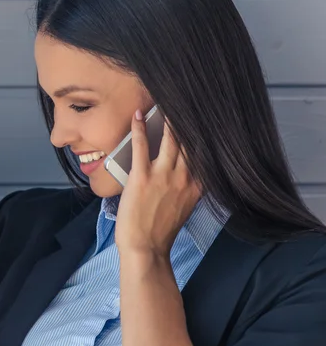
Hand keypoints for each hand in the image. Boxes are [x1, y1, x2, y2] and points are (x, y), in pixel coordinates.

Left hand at [115, 109, 200, 258]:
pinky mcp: (142, 177)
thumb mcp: (185, 206)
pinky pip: (141, 146)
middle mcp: (185, 176)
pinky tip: (138, 113)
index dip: (205, 131)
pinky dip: (139, 128)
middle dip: (189, 118)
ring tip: (165, 100)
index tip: (206, 113)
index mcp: (197, 185)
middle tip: (187, 97)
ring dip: (168, 118)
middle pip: (190, 141)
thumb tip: (186, 169)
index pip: (205, 151)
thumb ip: (189, 186)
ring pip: (170, 139)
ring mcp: (164, 175)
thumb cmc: (161, 230)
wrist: (145, 248)